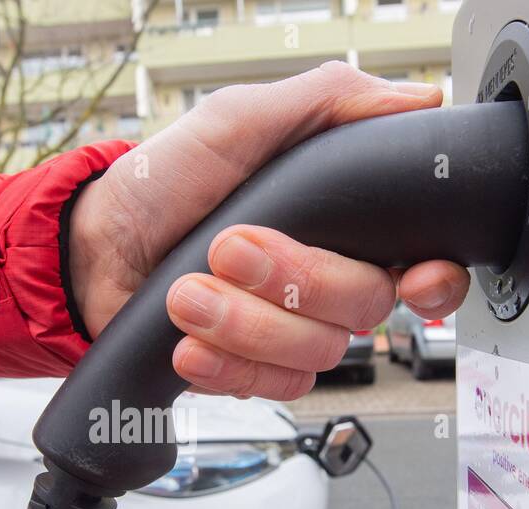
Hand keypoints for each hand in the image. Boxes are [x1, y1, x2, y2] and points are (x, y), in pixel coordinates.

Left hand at [68, 62, 468, 398]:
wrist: (96, 249)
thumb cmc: (163, 182)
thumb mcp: (243, 119)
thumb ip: (331, 102)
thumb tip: (416, 100)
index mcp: (343, 225)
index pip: (427, 267)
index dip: (433, 279)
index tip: (411, 275)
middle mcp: (326, 282)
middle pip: (366, 308)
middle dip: (292, 279)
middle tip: (228, 248)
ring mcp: (289, 332)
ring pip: (316, 353)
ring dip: (242, 322)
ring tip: (186, 291)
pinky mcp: (252, 372)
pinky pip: (271, 388)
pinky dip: (223, 364)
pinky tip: (188, 341)